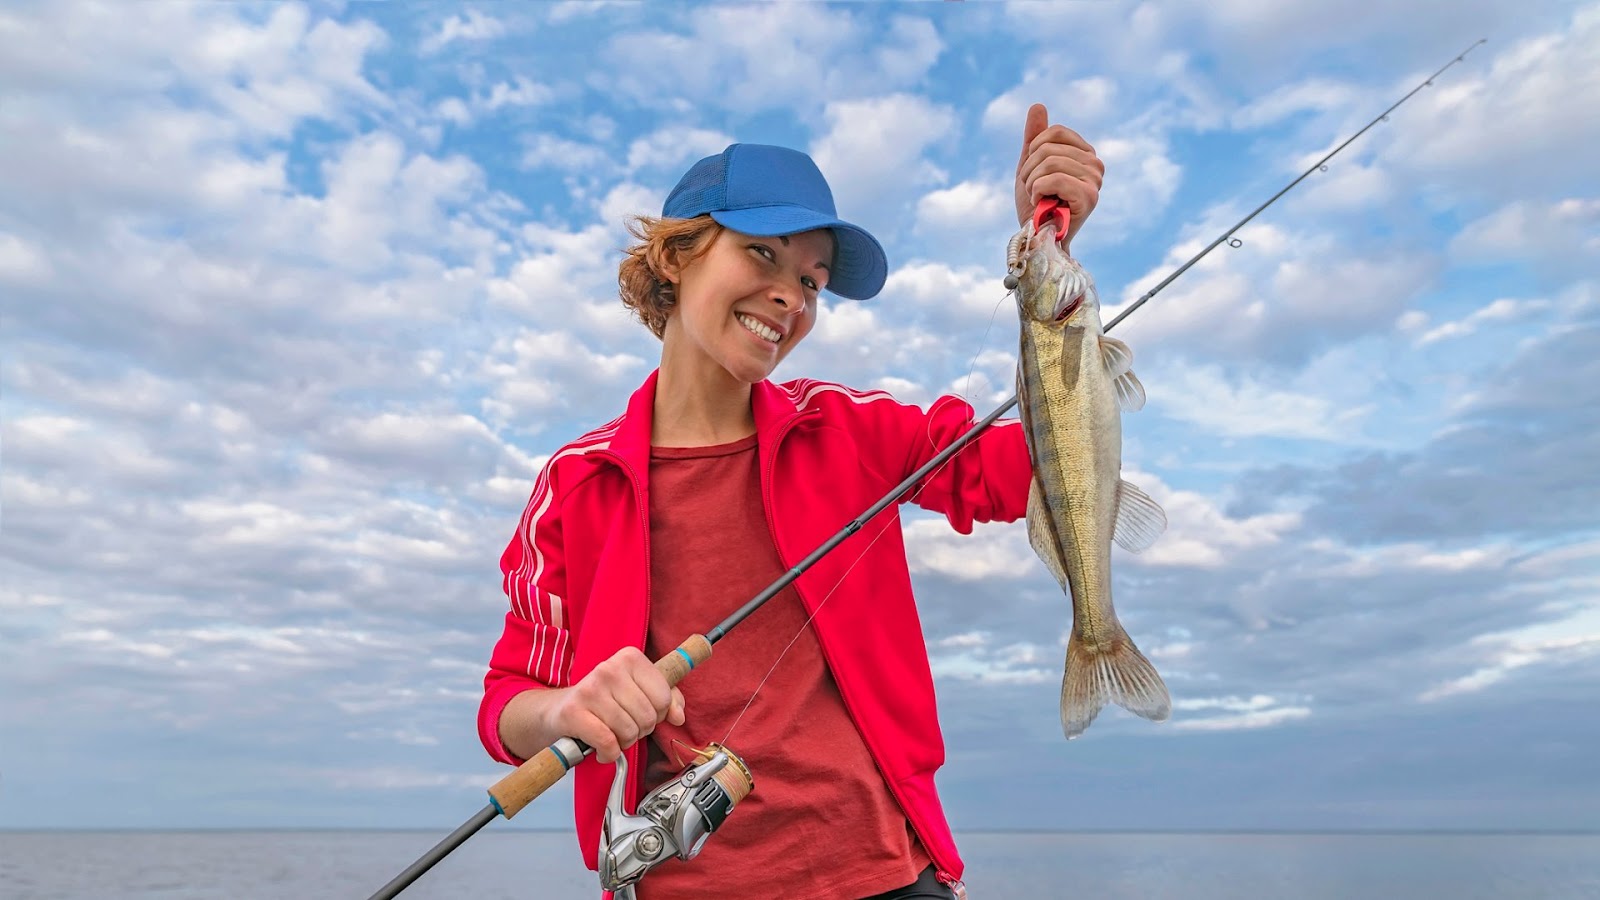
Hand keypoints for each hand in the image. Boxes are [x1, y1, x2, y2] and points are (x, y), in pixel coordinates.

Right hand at [545, 647, 685, 763]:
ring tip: (611, 734)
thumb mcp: (639, 690)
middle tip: (624, 725)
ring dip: (623, 743)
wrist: (560, 709)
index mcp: (630, 658)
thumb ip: (668, 698)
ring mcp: (590, 689)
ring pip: (629, 731)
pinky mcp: (574, 712)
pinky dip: (608, 753)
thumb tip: (678, 716)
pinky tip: (602, 748)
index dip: (658, 714)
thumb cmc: (604, 700)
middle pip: (648, 717)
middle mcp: (610, 669)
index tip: (642, 712)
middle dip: (640, 730)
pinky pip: (608, 743)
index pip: (664, 697)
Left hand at [1014, 103, 1104, 248]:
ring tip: (1037, 198)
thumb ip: (1035, 138)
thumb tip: (1038, 105)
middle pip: (1049, 146)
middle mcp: (1095, 164)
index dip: (1034, 151)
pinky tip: (1041, 204)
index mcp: (1085, 154)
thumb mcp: (1030, 166)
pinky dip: (1037, 191)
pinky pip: (1054, 178)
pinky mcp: (1090, 196)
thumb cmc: (1035, 205)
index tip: (1033, 174)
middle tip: (1034, 191)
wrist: (1035, 238)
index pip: (1054, 131)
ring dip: (1032, 182)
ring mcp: (1095, 180)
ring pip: (1049, 162)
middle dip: (1030, 170)